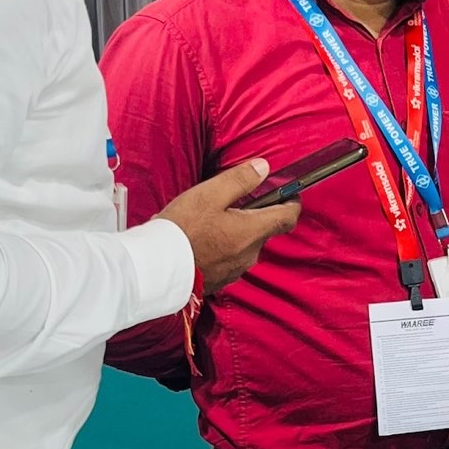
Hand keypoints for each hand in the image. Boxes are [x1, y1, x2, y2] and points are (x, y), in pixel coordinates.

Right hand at [158, 158, 299, 293]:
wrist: (156, 270)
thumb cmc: (182, 230)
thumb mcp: (209, 195)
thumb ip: (240, 180)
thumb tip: (264, 168)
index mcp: (253, 231)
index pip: (288, 217)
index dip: (292, 202)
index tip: (289, 192)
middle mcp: (250, 253)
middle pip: (264, 230)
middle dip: (254, 215)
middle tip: (232, 201)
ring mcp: (236, 269)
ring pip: (245, 244)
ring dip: (235, 231)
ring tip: (209, 220)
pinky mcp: (221, 280)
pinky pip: (229, 258)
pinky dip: (222, 246)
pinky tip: (201, 239)